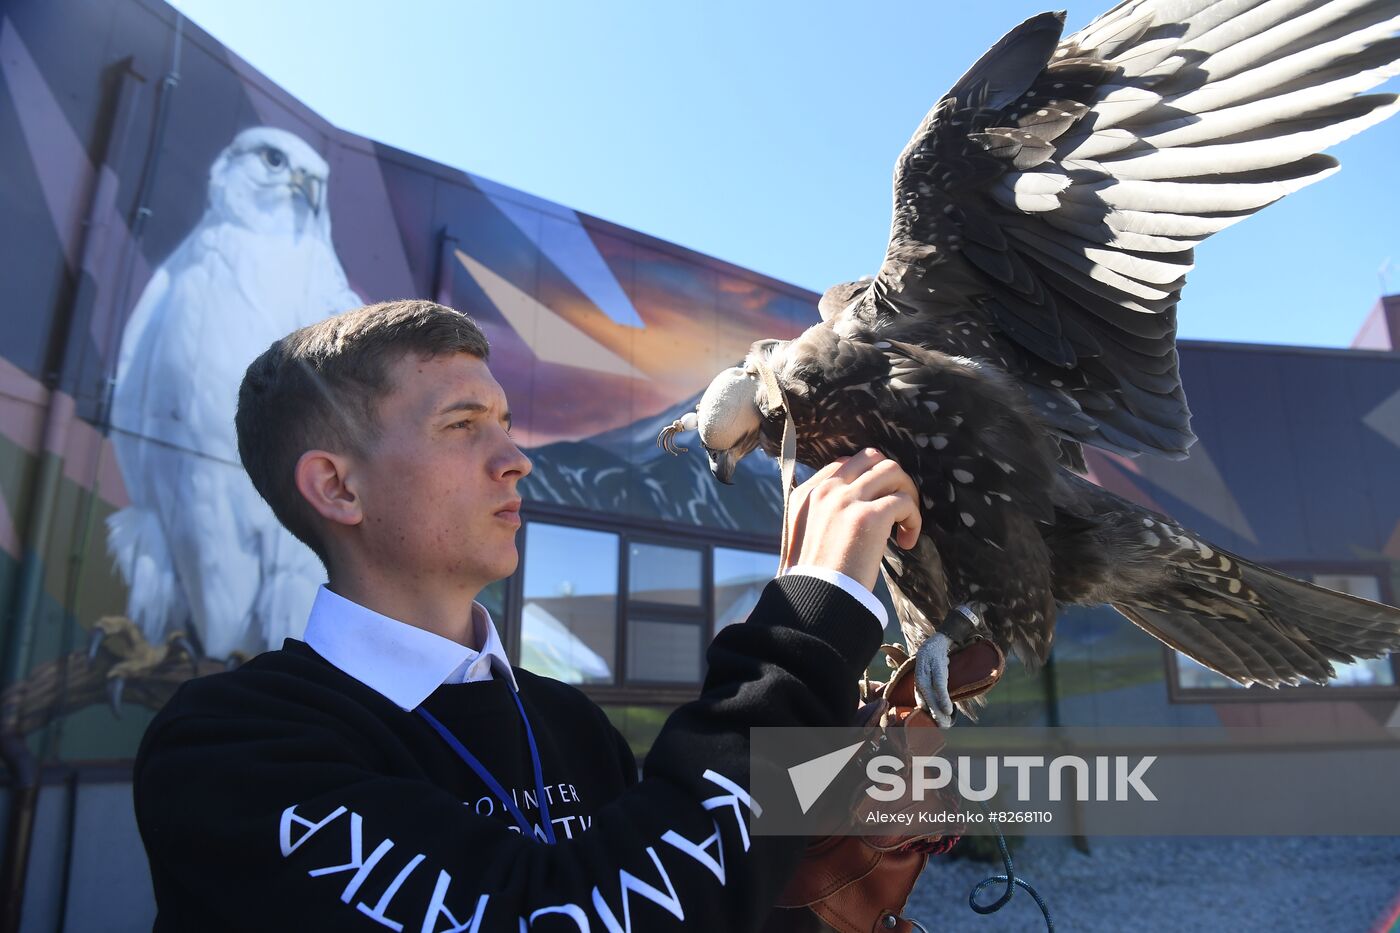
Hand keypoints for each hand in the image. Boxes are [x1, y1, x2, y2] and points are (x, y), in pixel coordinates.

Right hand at [778, 448, 920, 590]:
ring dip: (907, 492)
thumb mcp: (803, 537)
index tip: (876, 505)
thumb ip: (820, 515)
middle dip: (891, 479)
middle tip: (897, 507)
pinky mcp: (869, 516)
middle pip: (870, 458)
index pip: (845, 464)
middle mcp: (826, 490)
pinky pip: (904, 500)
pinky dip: (914, 519)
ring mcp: (847, 500)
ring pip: (892, 470)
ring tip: (906, 520)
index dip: (867, 481)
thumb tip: (849, 512)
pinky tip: (907, 541)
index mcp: (807, 494)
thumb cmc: (813, 578)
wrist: (816, 599)